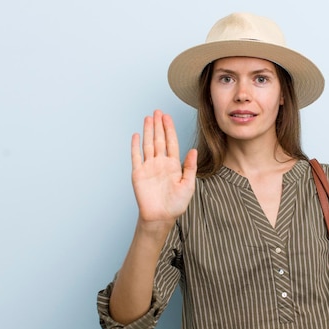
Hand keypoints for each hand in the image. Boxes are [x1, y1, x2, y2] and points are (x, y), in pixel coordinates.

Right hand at [131, 110, 196, 226]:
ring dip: (148, 131)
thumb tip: (193, 150)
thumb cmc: (176, 204)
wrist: (161, 217)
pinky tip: (136, 135)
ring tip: (148, 118)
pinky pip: (136, 157)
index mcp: (173, 165)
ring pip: (148, 145)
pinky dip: (135, 146)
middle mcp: (161, 163)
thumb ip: (190, 167)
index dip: (169, 129)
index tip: (167, 117)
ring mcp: (149, 167)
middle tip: (158, 111)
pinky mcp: (138, 173)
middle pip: (159, 140)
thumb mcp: (188, 185)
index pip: (171, 142)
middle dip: (159, 125)